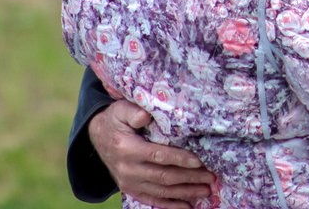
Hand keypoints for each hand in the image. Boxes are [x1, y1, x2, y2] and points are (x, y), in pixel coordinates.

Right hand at [89, 99, 215, 207]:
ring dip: (186, 192)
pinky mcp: (130, 189)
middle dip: (190, 178)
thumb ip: (132, 112)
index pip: (158, 155)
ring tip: (206, 191)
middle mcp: (129, 169)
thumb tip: (146, 116)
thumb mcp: (120, 110)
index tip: (199, 161)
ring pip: (162, 191)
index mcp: (128, 149)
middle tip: (211, 177)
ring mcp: (129, 182)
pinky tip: (187, 206)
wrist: (97, 137)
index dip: (180, 159)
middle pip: (164, 176)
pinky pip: (152, 200)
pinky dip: (171, 205)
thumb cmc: (115, 121)